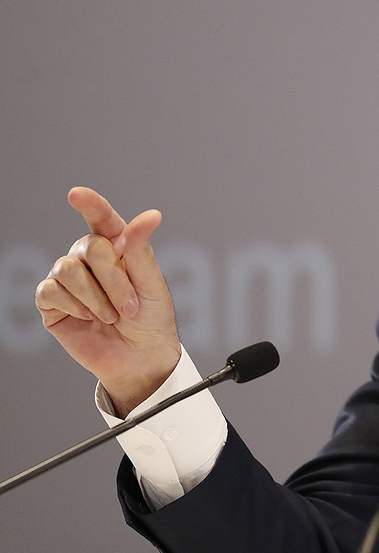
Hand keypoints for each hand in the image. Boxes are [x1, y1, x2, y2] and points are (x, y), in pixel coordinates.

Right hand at [35, 187, 180, 416]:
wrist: (139, 357)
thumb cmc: (151, 319)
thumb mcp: (153, 285)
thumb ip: (142, 251)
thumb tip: (150, 216)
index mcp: (118, 248)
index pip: (102, 219)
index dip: (91, 205)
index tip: (77, 194)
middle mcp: (90, 258)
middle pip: (89, 247)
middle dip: (113, 279)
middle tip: (130, 306)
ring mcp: (69, 279)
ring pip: (67, 268)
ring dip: (95, 296)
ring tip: (113, 316)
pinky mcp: (52, 302)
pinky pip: (51, 290)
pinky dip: (75, 305)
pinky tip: (89, 318)